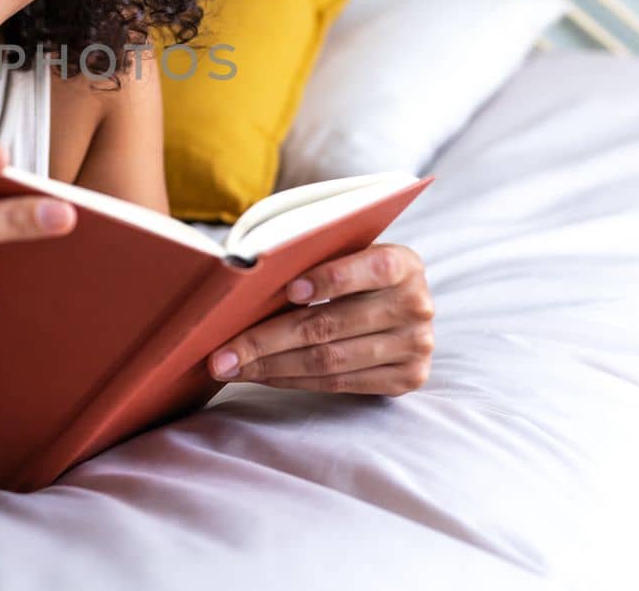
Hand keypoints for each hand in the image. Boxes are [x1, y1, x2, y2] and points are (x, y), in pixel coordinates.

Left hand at [206, 243, 433, 395]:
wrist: (401, 305)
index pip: (370, 268)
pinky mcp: (408, 378)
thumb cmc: (356, 272)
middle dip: (267, 339)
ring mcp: (416, 346)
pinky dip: (292, 380)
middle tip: (222, 351)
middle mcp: (416, 305)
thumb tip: (248, 278)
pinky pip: (339, 385)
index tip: (288, 291)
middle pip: (331, 325)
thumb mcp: (348, 254)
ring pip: (329, 361)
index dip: (330, 279)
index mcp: (404, 264)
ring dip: (271, 366)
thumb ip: (314, 259)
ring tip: (230, 368)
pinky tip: (259, 376)